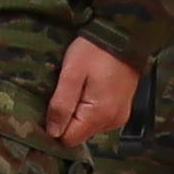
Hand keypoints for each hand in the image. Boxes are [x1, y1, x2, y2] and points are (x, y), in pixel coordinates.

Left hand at [48, 36, 140, 150]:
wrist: (124, 34)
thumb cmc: (94, 50)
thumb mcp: (71, 74)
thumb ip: (61, 105)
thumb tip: (53, 132)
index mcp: (99, 115)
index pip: (69, 140)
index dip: (55, 127)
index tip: (49, 108)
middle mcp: (112, 121)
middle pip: (79, 135)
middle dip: (67, 119)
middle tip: (64, 93)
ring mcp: (119, 116)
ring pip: (88, 127)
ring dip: (78, 114)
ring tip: (77, 88)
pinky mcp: (122, 109)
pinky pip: (99, 119)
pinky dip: (90, 109)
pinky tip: (88, 90)